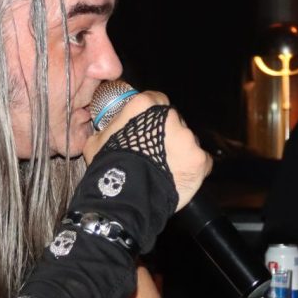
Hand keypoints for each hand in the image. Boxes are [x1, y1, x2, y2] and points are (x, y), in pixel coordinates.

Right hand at [82, 90, 212, 209]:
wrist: (125, 197)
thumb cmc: (108, 167)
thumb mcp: (96, 141)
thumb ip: (109, 129)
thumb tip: (105, 130)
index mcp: (146, 106)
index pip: (156, 100)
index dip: (153, 115)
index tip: (148, 128)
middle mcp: (171, 117)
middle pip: (174, 121)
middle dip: (167, 135)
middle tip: (156, 153)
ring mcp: (188, 139)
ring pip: (188, 141)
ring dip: (180, 152)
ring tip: (165, 169)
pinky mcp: (200, 160)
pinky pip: (201, 161)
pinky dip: (193, 168)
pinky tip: (179, 178)